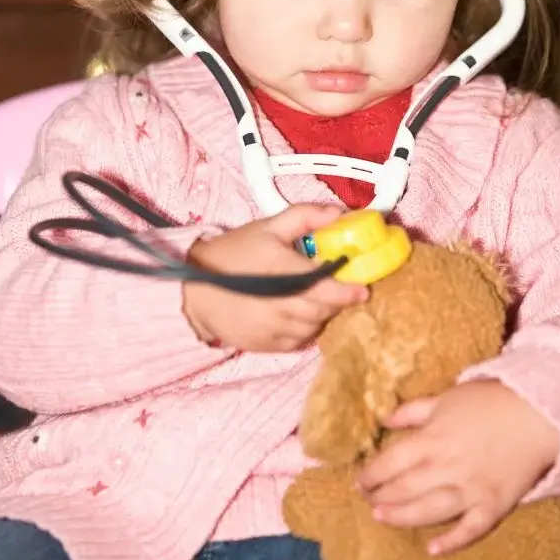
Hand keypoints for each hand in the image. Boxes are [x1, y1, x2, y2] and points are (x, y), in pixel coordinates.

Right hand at [182, 204, 368, 352]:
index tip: (363, 288)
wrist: (196, 292)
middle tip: (337, 286)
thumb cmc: (232, 255)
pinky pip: (300, 339)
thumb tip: (339, 213)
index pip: (328, 288)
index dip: (349, 290)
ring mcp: (277, 329)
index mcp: (286, 273)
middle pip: (326, 308)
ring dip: (321, 312)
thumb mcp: (267, 227)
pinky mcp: (270, 345)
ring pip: (315, 325)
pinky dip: (305, 327)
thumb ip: (304, 216)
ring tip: (313, 296)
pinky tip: (296, 311)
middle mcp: (284, 306)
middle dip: (337, 298)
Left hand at [357, 380, 559, 554]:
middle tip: (367, 502)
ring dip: (403, 517)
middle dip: (381, 497)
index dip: (370, 474)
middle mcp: (446, 467)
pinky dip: (451, 542)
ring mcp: (470, 489)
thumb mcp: (445, 397)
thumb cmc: (488, 401)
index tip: (359, 481)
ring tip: (383, 519)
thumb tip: (383, 419)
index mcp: (431, 439)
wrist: (538, 413)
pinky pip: (469, 530)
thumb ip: (412, 411)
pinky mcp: (493, 505)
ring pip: (429, 511)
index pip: (390, 462)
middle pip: (404, 489)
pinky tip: (433, 549)